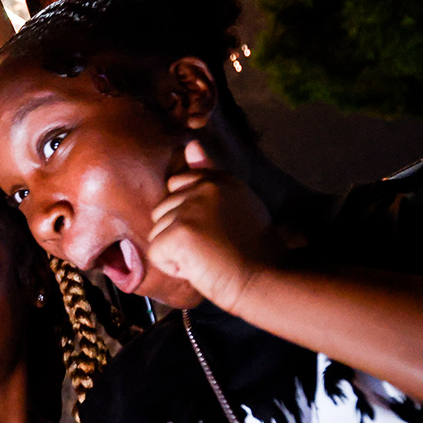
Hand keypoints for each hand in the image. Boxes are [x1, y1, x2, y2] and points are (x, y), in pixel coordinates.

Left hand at [147, 139, 272, 310]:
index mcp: (219, 180)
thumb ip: (210, 174)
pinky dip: (173, 267)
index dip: (187, 213)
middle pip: (163, 210)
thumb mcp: (238, 203)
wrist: (265, 278)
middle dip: (179, 234)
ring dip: (175, 252)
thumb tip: (190, 144)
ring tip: (208, 257)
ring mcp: (190, 209)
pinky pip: (157, 253)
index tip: (213, 230)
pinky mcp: (180, 233)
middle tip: (213, 247)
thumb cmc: (254, 250)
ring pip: (157, 232)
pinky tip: (199, 268)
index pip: (179, 183)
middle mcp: (204, 188)